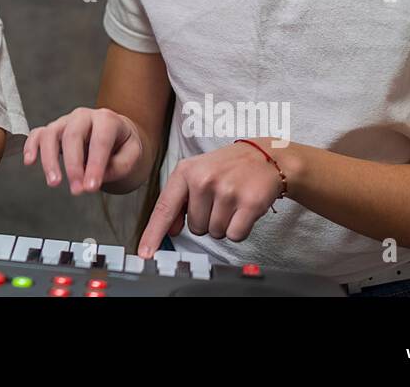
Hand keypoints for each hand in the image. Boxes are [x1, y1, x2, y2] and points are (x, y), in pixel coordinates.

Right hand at [23, 107, 144, 193]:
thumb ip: (120, 166)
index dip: (95, 165)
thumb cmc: (123, 145)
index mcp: (107, 119)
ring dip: (49, 160)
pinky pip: (37, 133)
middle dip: (73, 166)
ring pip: (51, 134)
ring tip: (54, 183)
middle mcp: (84, 116)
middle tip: (77, 191)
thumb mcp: (133, 154)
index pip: (99, 141)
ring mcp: (66, 121)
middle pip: (73, 136)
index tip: (91, 187)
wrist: (116, 133)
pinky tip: (30, 161)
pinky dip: (31, 146)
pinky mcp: (53, 129)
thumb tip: (96, 178)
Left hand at [137, 140, 283, 256]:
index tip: (145, 252)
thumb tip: (170, 229)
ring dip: (224, 224)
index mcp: (185, 172)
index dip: (153, 233)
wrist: (264, 156)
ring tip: (231, 202)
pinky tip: (243, 210)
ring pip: (215, 233)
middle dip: (207, 221)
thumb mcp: (196, 173)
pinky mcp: (249, 202)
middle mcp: (203, 180)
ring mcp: (227, 191)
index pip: (164, 208)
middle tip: (219, 201)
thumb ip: (179, 200)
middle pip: (195, 228)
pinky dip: (239, 229)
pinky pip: (235, 235)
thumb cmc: (226, 167)